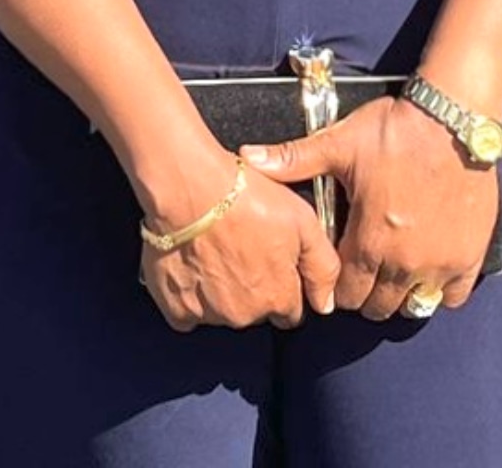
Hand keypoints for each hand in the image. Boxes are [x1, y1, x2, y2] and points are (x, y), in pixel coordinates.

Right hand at [139, 147, 339, 333]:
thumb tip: (326, 303)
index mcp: (277, 297)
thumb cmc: (245, 197)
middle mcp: (244, 315)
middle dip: (253, 287)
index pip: (290, 311)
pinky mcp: (175, 307)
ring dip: (222, 289)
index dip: (285, 286)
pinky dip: (189, 294)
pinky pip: (186, 312)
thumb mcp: (302, 220)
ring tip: (215, 248)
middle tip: (243, 246)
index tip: (273, 261)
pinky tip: (191, 263)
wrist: (188, 187)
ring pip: (222, 310)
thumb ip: (322, 266)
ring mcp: (208, 314)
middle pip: (255, 311)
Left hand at [240, 98, 500, 319]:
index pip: (344, 293)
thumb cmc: (395, 129)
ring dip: (400, 294)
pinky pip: (453, 296)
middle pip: (377, 306)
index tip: (340, 267)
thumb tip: (248, 158)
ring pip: (412, 305)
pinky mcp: (469, 255)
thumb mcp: (341, 143)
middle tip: (366, 269)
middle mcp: (402, 263)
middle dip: (366, 293)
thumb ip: (294, 159)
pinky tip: (431, 268)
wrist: (453, 117)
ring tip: (396, 270)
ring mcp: (439, 263)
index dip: (337, 284)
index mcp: (368, 241)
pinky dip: (441, 289)